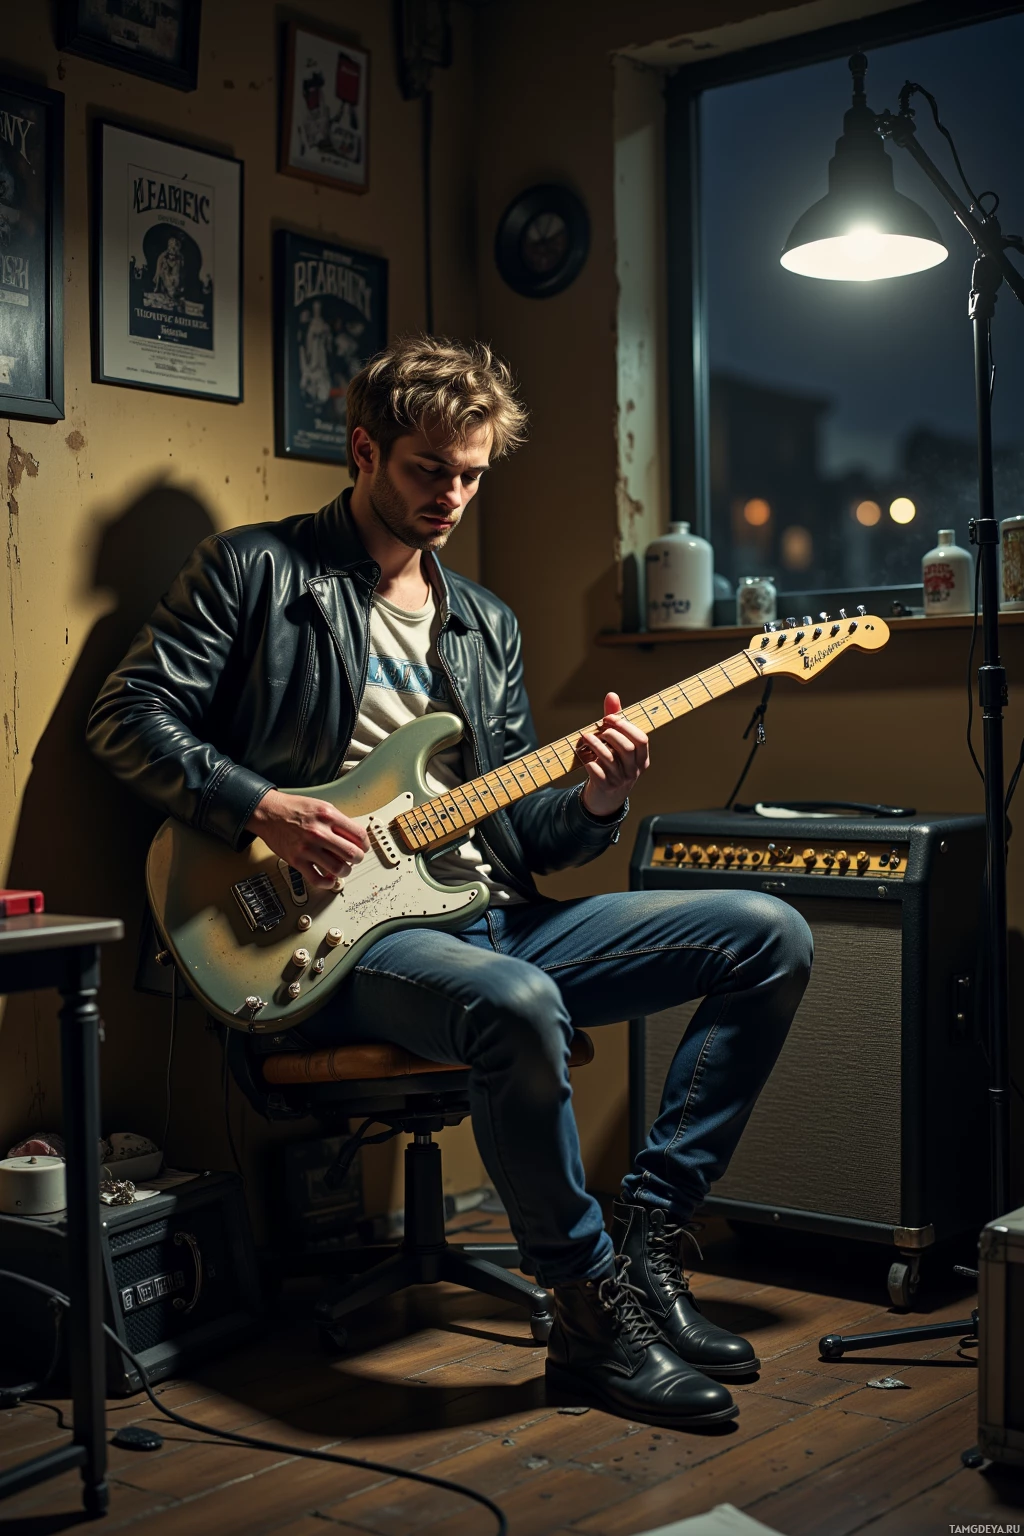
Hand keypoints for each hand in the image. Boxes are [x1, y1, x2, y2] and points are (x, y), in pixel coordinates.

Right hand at [246, 790, 369, 890]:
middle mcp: (319, 832)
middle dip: (358, 859)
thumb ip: (338, 821)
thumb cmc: (293, 809)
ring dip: (345, 872)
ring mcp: (307, 848)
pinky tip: (329, 879)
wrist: (268, 813)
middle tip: (354, 859)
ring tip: (343, 869)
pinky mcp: (296, 861)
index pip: (359, 835)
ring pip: (338, 868)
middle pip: (352, 854)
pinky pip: (316, 879)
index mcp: (328, 816)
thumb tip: (354, 837)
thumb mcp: (321, 806)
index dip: (365, 844)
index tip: (363, 848)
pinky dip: (327, 883)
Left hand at [576, 691, 649, 817]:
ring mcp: (620, 780)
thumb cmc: (613, 764)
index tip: (610, 718)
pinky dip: (589, 761)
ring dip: (595, 744)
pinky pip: (596, 771)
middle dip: (610, 734)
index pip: (641, 739)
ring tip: (586, 737)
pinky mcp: (605, 787)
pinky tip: (584, 756)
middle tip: (599, 729)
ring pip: (609, 758)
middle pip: (626, 747)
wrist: (606, 798)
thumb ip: (615, 719)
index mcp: (642, 758)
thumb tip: (612, 695)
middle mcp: (634, 770)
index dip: (625, 726)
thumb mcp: (617, 743)